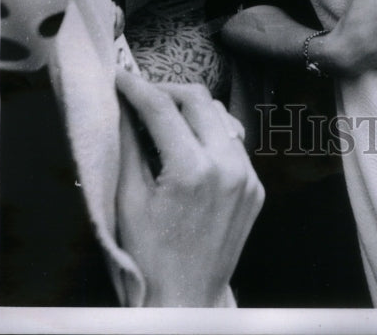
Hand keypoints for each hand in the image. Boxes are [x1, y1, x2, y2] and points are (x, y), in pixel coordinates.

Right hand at [115, 71, 263, 306]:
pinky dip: (210, 136)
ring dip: (191, 111)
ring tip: (163, 121)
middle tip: (140, 96)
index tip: (120, 77)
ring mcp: (248, 177)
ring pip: (220, 117)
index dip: (136, 87)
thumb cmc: (149, 257)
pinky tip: (189, 147)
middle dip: (166, 91)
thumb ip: (127, 145)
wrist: (186, 300)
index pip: (161, 108)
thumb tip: (121, 105)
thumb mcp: (127, 200)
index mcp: (192, 170)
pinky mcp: (256, 187)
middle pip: (198, 100)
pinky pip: (233, 144)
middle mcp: (228, 167)